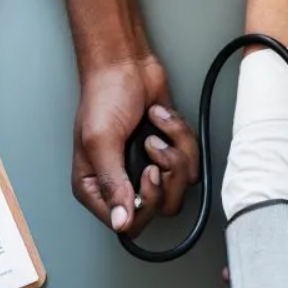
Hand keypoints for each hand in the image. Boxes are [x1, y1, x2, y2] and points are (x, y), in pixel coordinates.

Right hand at [71, 55, 197, 234]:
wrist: (126, 63)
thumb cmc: (104, 95)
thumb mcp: (101, 141)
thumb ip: (112, 184)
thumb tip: (121, 222)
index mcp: (96, 187)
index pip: (128, 223)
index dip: (145, 203)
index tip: (148, 173)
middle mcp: (122, 182)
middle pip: (160, 208)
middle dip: (165, 175)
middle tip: (153, 149)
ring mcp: (148, 168)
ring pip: (180, 185)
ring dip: (174, 150)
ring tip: (154, 131)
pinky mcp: (169, 152)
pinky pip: (191, 161)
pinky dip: (180, 135)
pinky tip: (161, 119)